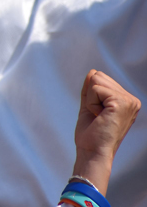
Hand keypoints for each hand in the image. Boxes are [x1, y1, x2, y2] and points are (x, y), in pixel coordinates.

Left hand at [73, 69, 140, 193]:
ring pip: (96, 79)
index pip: (101, 78)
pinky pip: (95, 88)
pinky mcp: (121, 102)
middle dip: (90, 95)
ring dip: (90, 99)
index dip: (91, 95)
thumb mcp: (90, 106)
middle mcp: (132, 100)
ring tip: (99, 116)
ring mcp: (129, 101)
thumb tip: (92, 71)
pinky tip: (99, 117)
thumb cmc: (91, 134)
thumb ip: (91, 89)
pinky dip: (90, 103)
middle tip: (97, 116)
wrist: (92, 152)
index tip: (98, 114)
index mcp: (127, 101)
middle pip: (99, 75)